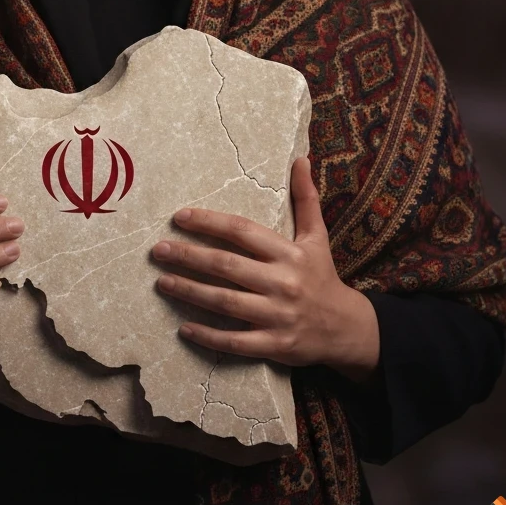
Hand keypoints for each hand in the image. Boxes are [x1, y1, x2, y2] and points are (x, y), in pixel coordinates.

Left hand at [150, 156, 379, 379]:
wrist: (347, 329)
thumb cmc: (322, 277)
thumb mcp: (317, 237)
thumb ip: (305, 199)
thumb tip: (300, 159)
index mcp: (288, 253)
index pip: (242, 231)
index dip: (209, 222)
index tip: (179, 218)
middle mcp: (282, 282)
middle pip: (227, 266)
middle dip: (189, 257)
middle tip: (158, 251)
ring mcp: (278, 315)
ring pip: (225, 302)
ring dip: (190, 291)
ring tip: (162, 282)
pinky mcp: (275, 345)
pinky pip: (236, 342)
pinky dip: (209, 336)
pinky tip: (183, 328)